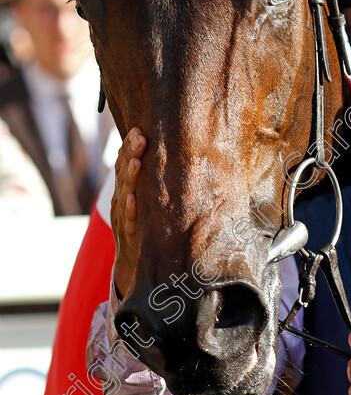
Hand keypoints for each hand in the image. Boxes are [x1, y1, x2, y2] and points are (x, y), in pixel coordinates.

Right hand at [111, 127, 145, 298]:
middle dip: (130, 153)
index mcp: (128, 187)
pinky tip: (133, 201)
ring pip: (125, 193)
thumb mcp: (150, 200)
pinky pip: (129, 222)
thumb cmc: (148, 225)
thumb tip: (183, 154)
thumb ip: (155, 179)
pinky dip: (131, 210)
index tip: (140, 129)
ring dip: (130, 177)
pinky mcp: (129, 235)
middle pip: (124, 172)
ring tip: (136, 161)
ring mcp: (124, 217)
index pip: (125, 161)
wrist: (137, 265)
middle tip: (139, 136)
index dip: (130, 145)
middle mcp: (123, 199)